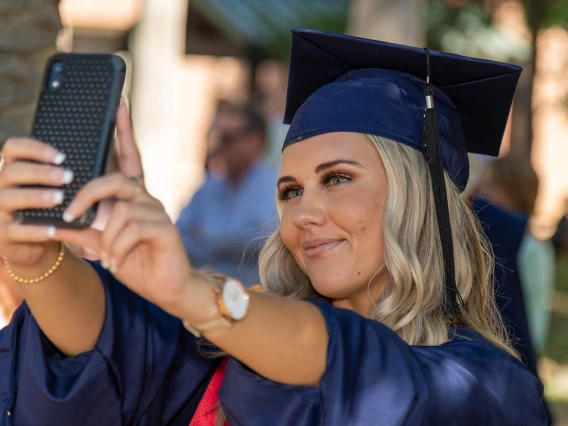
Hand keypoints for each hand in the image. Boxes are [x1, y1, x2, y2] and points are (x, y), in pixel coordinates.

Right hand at [0, 136, 71, 267]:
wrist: (37, 247)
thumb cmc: (49, 212)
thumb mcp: (55, 192)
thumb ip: (65, 176)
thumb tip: (95, 161)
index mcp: (13, 171)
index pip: (13, 149)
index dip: (34, 149)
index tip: (61, 157)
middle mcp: (2, 188)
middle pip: (11, 172)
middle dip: (41, 173)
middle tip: (68, 177)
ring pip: (9, 198)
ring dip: (36, 196)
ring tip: (60, 198)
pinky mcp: (1, 235)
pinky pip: (14, 230)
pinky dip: (34, 229)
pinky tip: (53, 229)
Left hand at [55, 104, 205, 318]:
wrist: (168, 289)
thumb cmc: (138, 264)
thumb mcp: (105, 246)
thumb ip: (87, 231)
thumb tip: (59, 224)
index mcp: (133, 199)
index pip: (128, 159)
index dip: (123, 133)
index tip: (119, 105)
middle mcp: (147, 200)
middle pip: (115, 180)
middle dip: (88, 195)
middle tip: (72, 215)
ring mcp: (158, 212)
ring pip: (119, 210)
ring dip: (105, 238)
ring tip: (107, 257)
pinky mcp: (165, 228)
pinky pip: (131, 229)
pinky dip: (117, 247)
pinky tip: (118, 261)